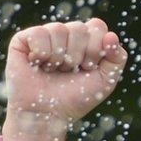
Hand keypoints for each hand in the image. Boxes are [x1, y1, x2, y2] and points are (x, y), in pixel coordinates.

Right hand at [0, 19, 128, 140]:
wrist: (48, 113)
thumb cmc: (76, 98)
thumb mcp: (106, 81)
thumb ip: (117, 58)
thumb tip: (112, 35)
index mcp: (86, 41)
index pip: (97, 26)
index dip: (96, 48)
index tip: (90, 67)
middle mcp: (65, 35)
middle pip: (80, 28)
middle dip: (79, 55)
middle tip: (71, 71)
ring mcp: (44, 35)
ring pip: (59, 29)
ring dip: (60, 57)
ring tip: (55, 70)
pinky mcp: (23, 39)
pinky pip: (39, 33)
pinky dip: (42, 53)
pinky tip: (39, 65)